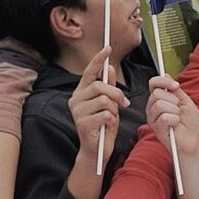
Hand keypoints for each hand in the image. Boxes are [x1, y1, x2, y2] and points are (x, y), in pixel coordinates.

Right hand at [69, 47, 126, 163]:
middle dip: (116, 93)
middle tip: (123, 103)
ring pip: (104, 100)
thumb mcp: (110, 105)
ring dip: (114, 109)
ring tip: (111, 118)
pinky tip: (107, 126)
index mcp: (81, 93)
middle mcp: (75, 100)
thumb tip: (110, 68)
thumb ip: (109, 88)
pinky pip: (105, 114)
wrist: (97, 150)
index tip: (108, 48)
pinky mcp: (83, 124)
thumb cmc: (104, 126)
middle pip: (99, 85)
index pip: (89, 72)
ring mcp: (77, 112)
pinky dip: (112, 120)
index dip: (98, 59)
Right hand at [147, 75, 198, 157]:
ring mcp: (152, 117)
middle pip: (156, 93)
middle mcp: (153, 107)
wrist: (193, 141)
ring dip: (174, 111)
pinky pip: (163, 117)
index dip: (163, 81)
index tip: (176, 85)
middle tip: (179, 110)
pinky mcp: (155, 128)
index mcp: (160, 99)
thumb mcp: (186, 102)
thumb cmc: (191, 124)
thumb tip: (165, 74)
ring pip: (159, 104)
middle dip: (173, 100)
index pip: (153, 83)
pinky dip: (174, 120)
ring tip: (178, 119)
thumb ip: (176, 90)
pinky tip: (175, 125)